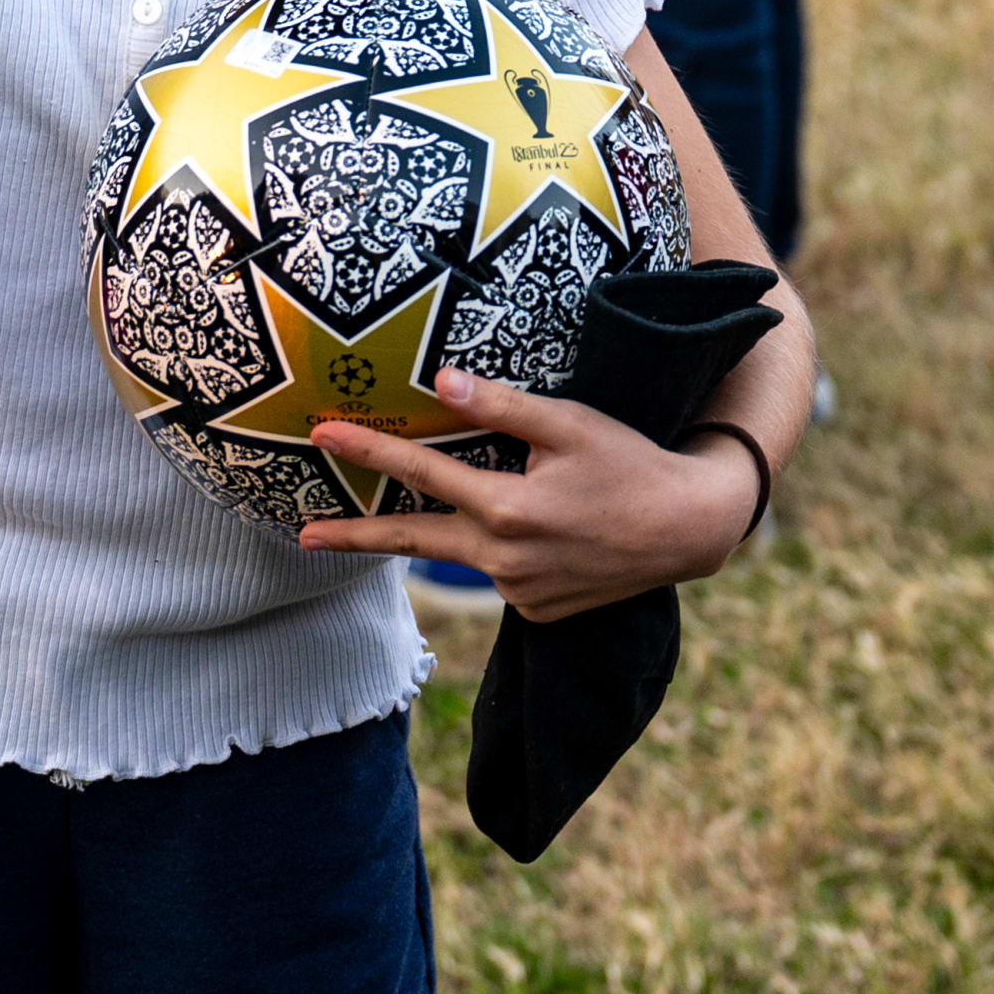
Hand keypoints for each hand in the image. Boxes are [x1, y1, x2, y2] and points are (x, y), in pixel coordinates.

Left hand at [297, 370, 762, 621]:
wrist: (690, 529)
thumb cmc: (631, 463)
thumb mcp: (571, 422)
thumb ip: (503, 407)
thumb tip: (439, 382)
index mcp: (507, 510)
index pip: (420, 474)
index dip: (367, 450)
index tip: (322, 434)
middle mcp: (505, 560)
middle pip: (412, 542)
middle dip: (354, 538)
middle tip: (304, 537)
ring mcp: (521, 594)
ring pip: (466, 554)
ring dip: (457, 532)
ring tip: (499, 504)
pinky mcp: (538, 611)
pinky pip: (504, 576)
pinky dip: (507, 551)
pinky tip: (550, 533)